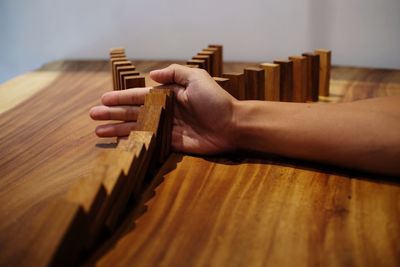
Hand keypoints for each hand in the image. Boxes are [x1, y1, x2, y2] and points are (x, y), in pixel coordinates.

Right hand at [90, 64, 238, 154]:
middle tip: (93, 116)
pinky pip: (149, 142)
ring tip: (98, 131)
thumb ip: (174, 73)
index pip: (139, 96)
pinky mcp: (171, 143)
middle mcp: (164, 111)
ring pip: (137, 128)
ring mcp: (167, 128)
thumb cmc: (215, 100)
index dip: (121, 98)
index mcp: (168, 95)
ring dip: (118, 129)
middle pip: (133, 113)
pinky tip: (120, 143)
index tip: (103, 100)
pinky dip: (134, 142)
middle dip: (113, 114)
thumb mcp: (196, 78)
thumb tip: (151, 75)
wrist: (232, 125)